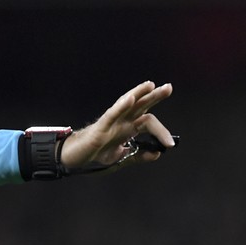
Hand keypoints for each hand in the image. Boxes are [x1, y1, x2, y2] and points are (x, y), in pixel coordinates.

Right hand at [60, 81, 174, 172]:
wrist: (75, 159)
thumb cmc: (95, 154)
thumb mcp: (122, 158)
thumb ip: (138, 156)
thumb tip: (157, 153)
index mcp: (127, 128)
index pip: (147, 122)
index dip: (161, 131)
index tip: (170, 144)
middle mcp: (121, 122)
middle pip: (140, 105)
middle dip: (154, 96)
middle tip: (168, 88)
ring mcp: (111, 122)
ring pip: (126, 104)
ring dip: (139, 93)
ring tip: (151, 85)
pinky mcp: (100, 127)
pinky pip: (112, 114)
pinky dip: (121, 106)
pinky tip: (130, 99)